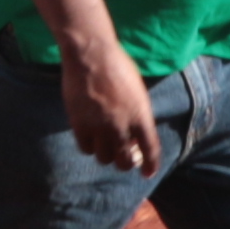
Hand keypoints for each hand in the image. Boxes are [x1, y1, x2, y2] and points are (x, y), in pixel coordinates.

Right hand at [58, 40, 161, 174]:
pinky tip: (90, 138)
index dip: (150, 165)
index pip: (150, 151)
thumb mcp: (138, 92)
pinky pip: (85, 148)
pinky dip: (89, 147)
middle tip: (123, 155)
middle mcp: (121, 126)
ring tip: (105, 145)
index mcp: (141, 116)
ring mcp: (99, 126)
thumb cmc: (118, 67)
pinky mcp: (79, 123)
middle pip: (125, 161)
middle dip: (126, 162)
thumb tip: (134, 135)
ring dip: (107, 154)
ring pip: (104, 158)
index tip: (147, 173)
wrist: (91, 55)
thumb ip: (138, 115)